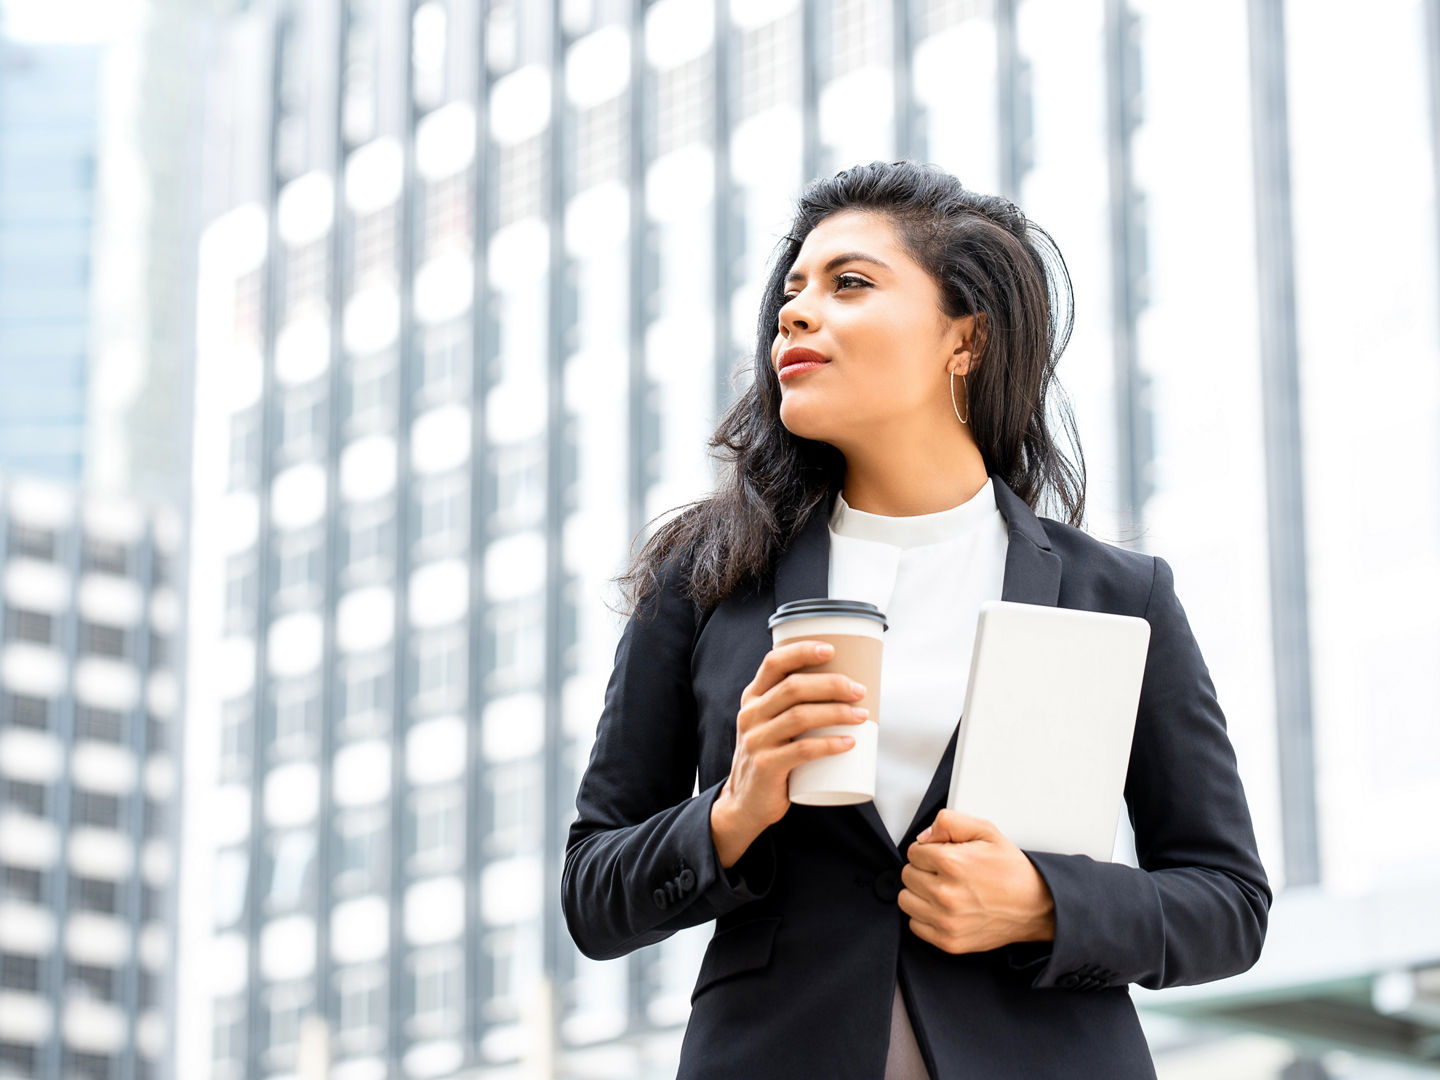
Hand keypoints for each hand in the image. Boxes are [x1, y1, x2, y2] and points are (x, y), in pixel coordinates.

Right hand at [711, 640, 869, 866]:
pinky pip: (802, 751)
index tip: (831, 649)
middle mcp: (750, 715)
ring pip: (799, 716)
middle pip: (792, 688)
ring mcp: (756, 740)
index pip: (773, 663)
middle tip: (859, 691)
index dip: (802, 652)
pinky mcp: (766, 766)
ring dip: (836, 713)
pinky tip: (849, 743)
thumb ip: (792, 706)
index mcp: (752, 698)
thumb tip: (845, 686)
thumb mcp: (770, 725)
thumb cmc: (770, 757)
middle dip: (831, 685)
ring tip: (861, 716)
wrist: (745, 802)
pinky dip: (829, 745)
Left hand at [898, 809, 1055, 954]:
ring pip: (906, 900)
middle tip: (945, 872)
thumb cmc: (1012, 870)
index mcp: (952, 864)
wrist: (1036, 906)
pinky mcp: (948, 941)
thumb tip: (924, 836)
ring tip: (942, 889)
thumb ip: (950, 823)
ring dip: (919, 893)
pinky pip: (915, 925)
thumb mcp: (986, 831)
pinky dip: (925, 916)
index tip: (944, 855)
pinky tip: (943, 908)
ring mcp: (946, 921)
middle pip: (907, 875)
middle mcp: (946, 894)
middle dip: (923, 870)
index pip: (913, 852)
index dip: (929, 850)